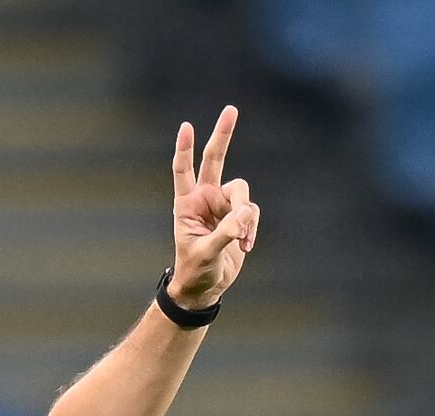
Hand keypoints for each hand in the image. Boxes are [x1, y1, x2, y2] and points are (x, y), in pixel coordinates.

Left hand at [170, 104, 259, 309]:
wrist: (206, 287)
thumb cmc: (195, 271)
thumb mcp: (205, 254)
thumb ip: (224, 233)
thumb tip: (243, 216)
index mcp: (186, 204)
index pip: (183, 171)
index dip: (184, 150)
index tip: (186, 127)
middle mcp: (205, 198)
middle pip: (215, 160)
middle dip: (223, 135)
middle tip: (231, 109)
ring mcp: (223, 205)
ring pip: (242, 193)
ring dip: (244, 216)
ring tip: (241, 240)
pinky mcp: (239, 216)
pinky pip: (251, 212)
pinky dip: (251, 229)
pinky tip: (245, 246)